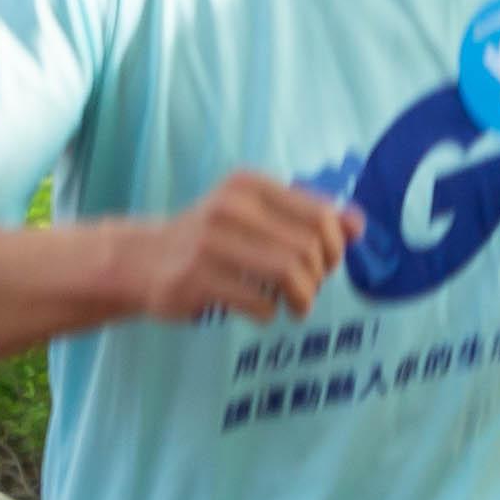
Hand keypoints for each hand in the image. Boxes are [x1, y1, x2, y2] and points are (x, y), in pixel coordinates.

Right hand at [120, 172, 359, 323]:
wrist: (140, 259)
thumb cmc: (209, 238)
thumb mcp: (254, 214)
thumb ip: (305, 216)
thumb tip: (359, 225)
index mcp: (249, 185)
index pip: (321, 216)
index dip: (334, 247)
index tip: (325, 263)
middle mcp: (230, 207)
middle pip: (309, 249)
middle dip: (318, 276)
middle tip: (308, 289)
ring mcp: (210, 243)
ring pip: (289, 274)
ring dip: (302, 298)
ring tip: (296, 307)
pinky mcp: (196, 279)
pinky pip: (259, 303)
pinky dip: (270, 313)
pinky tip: (261, 311)